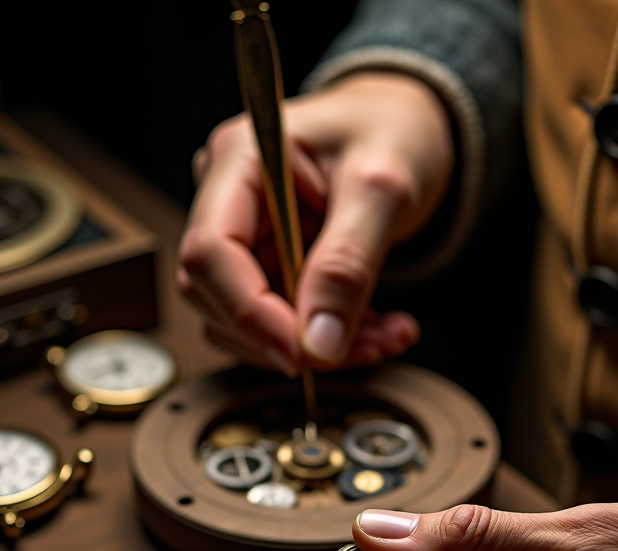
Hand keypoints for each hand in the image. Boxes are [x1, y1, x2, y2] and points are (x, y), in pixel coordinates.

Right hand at [178, 72, 453, 373]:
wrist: (406, 131)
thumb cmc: (393, 133)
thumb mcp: (385, 189)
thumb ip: (348, 263)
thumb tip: (319, 344)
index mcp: (239, 159)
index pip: (210, 253)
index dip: (250, 314)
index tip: (304, 353)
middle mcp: (228, 202)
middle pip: (221, 299)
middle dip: (293, 339)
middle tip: (370, 348)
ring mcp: (244, 241)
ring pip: (248, 328)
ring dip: (319, 350)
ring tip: (386, 337)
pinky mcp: (265, 273)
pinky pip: (279, 328)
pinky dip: (329, 344)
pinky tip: (376, 329)